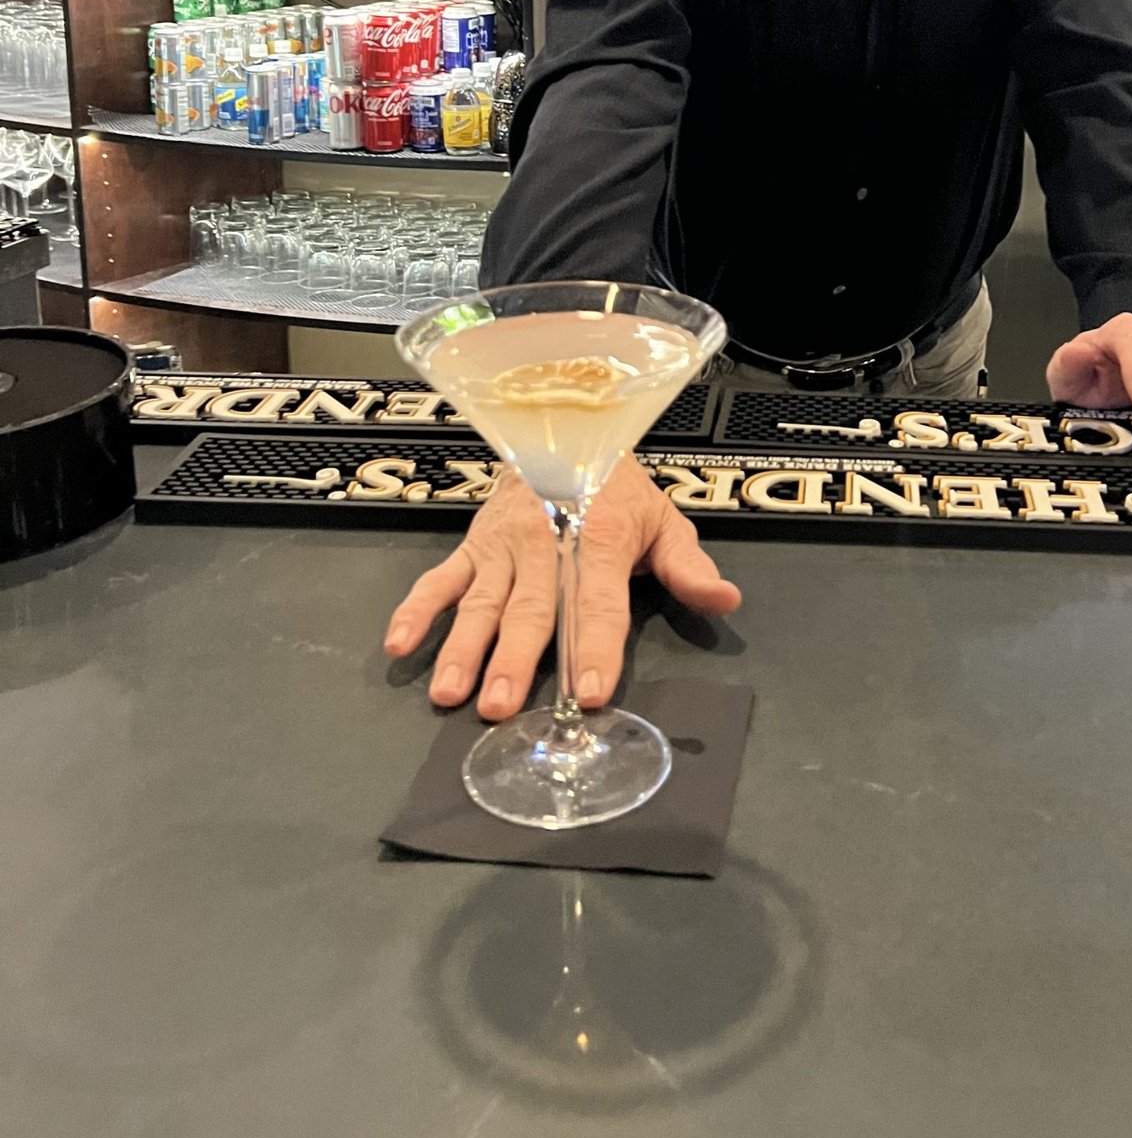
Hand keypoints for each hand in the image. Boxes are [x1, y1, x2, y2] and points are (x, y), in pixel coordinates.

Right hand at [384, 455, 741, 720]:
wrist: (564, 432)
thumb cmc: (616, 489)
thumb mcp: (663, 520)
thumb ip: (688, 567)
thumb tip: (725, 600)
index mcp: (598, 536)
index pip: (598, 601)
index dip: (596, 646)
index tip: (590, 689)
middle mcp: (545, 540)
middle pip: (530, 607)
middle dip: (515, 658)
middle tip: (502, 705)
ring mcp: (503, 545)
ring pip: (482, 601)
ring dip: (463, 647)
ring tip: (450, 691)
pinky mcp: (473, 546)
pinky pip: (441, 579)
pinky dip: (417, 609)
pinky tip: (401, 643)